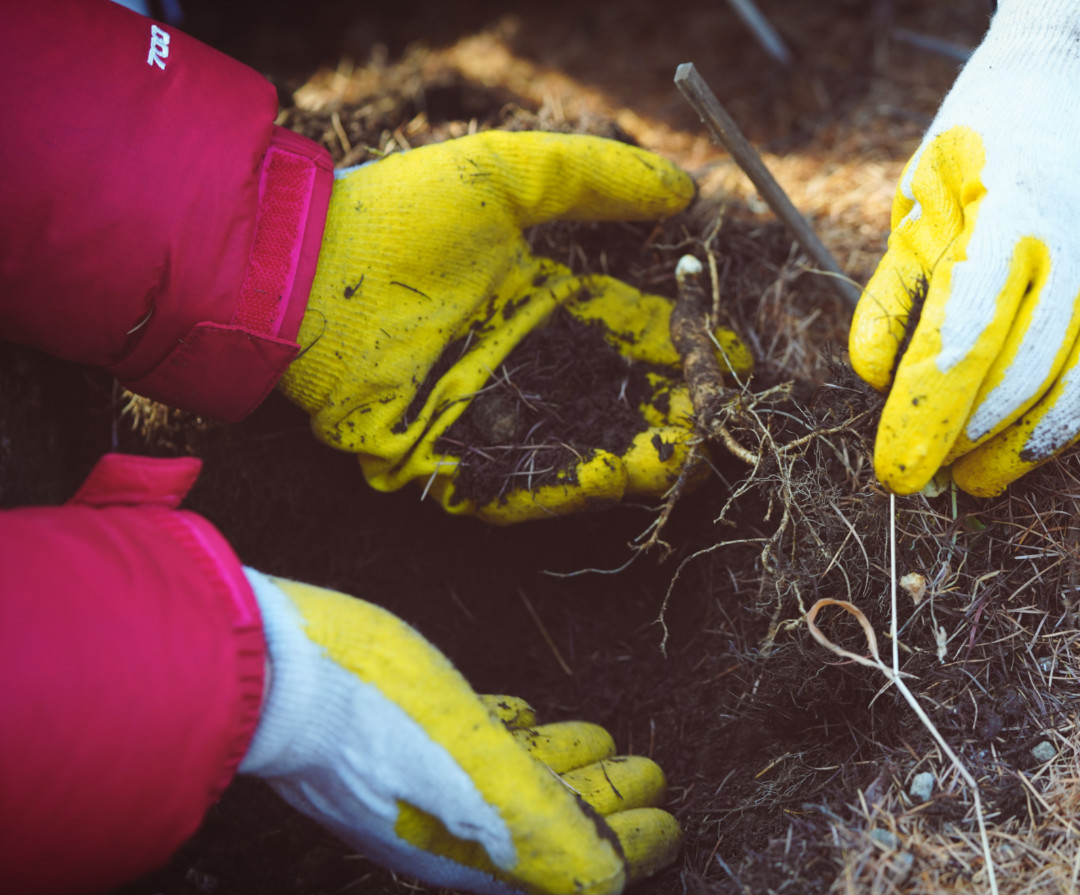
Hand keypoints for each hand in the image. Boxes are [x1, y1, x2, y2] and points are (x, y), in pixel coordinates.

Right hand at [240, 571, 677, 894]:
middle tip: (653, 774)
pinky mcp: (398, 734)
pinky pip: (472, 744)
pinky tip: (526, 715)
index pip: (572, 865)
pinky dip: (513, 737)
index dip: (628, 847)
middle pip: (550, 822)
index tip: (672, 825)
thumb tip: (612, 880)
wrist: (272, 672)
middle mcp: (448, 827)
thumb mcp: (483, 782)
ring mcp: (420, 782)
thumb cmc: (381, 723)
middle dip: (606, 802)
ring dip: (565, 766)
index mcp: (474, 851)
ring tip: (605, 739)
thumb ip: (549, 832)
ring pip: (513, 782)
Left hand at [278, 131, 749, 523]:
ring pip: (589, 449)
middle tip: (724, 415)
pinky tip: (627, 473)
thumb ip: (596, 178)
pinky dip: (578, 487)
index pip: (634, 334)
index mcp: (542, 302)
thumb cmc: (397, 217)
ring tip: (692, 450)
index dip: (688, 346)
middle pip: (623, 401)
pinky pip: (528, 489)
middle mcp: (524, 365)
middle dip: (680, 411)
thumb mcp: (508, 176)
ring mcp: (491, 419)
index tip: (735, 356)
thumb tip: (686, 188)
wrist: (299, 274)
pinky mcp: (452, 468)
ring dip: (646, 454)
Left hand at [848, 0, 1079, 522]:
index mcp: (1011, 208)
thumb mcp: (919, 194)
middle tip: (931, 470)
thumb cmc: (986, 143)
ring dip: (1030, 452)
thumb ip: (896, 287)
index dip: (925, 417)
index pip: (965, 338)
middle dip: (966, 438)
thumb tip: (875, 380)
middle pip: (1022, 377)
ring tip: (982, 478)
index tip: (895, 469)